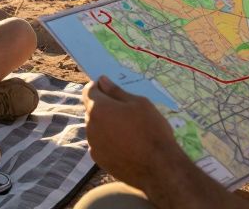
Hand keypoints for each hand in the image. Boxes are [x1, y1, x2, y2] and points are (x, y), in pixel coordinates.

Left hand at [82, 76, 187, 192]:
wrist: (158, 168)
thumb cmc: (151, 130)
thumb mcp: (140, 103)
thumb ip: (117, 91)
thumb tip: (102, 81)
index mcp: (98, 109)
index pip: (89, 91)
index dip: (99, 87)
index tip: (111, 88)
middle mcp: (90, 126)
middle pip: (93, 110)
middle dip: (105, 106)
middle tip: (126, 111)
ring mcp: (93, 145)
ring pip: (96, 127)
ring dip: (107, 124)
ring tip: (129, 130)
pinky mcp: (99, 160)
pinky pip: (100, 143)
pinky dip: (109, 140)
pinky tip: (126, 144)